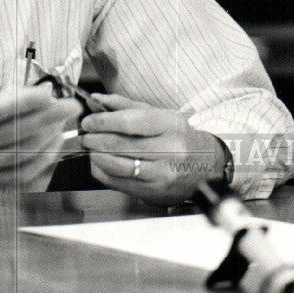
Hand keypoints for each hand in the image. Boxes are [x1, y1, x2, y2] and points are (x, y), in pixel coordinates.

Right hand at [0, 23, 78, 199]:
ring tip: (65, 123)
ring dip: (46, 141)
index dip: (19, 104)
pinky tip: (54, 148)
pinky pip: (16, 179)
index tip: (45, 91)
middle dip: (45, 120)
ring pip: (17, 158)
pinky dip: (39, 166)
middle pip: (10, 135)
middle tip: (70, 105)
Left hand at [80, 94, 223, 204]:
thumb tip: (96, 100)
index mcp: (170, 126)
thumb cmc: (180, 137)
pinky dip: (102, 172)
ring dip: (96, 156)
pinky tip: (98, 163)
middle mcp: (168, 151)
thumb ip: (126, 106)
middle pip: (120, 145)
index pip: (129, 122)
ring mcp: (161, 174)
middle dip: (95, 139)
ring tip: (90, 148)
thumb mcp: (160, 115)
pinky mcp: (154, 192)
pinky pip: (119, 182)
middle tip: (86, 135)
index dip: (102, 121)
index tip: (89, 121)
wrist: (207, 167)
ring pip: (117, 165)